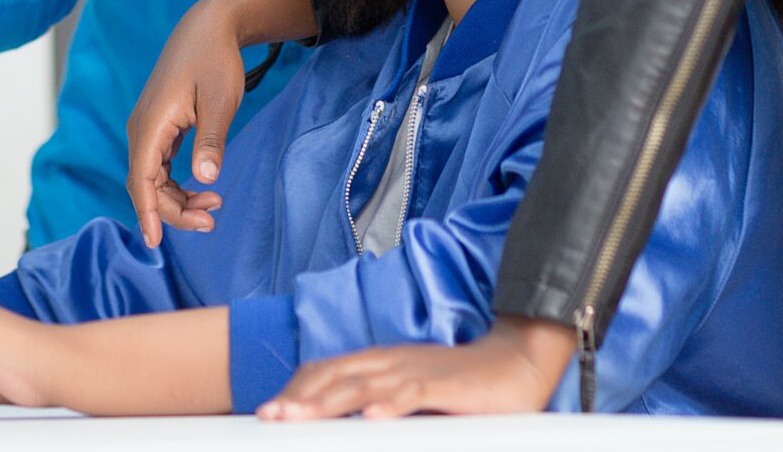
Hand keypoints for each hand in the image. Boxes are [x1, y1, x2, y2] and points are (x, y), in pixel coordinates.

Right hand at [124, 0, 244, 245]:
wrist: (208, 27)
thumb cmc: (215, 60)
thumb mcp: (219, 101)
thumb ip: (210, 140)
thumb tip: (204, 178)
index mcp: (150, 124)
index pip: (141, 179)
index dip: (148, 212)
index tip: (155, 242)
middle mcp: (142, 128)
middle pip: (146, 184)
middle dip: (174, 210)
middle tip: (211, 221)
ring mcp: (148, 128)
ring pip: (153, 177)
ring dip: (178, 198)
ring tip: (213, 207)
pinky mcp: (159, 126)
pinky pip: (160, 165)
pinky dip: (177, 182)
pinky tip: (202, 188)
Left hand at [257, 316, 578, 418]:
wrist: (513, 361)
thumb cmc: (459, 383)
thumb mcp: (409, 390)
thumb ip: (378, 401)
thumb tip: (347, 420)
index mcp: (379, 362)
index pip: (326, 371)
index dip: (296, 391)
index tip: (270, 413)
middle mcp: (390, 362)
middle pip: (334, 377)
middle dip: (299, 399)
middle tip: (269, 418)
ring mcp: (415, 372)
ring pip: (363, 385)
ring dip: (328, 402)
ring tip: (299, 418)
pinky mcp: (443, 386)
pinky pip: (411, 394)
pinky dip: (389, 404)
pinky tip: (371, 418)